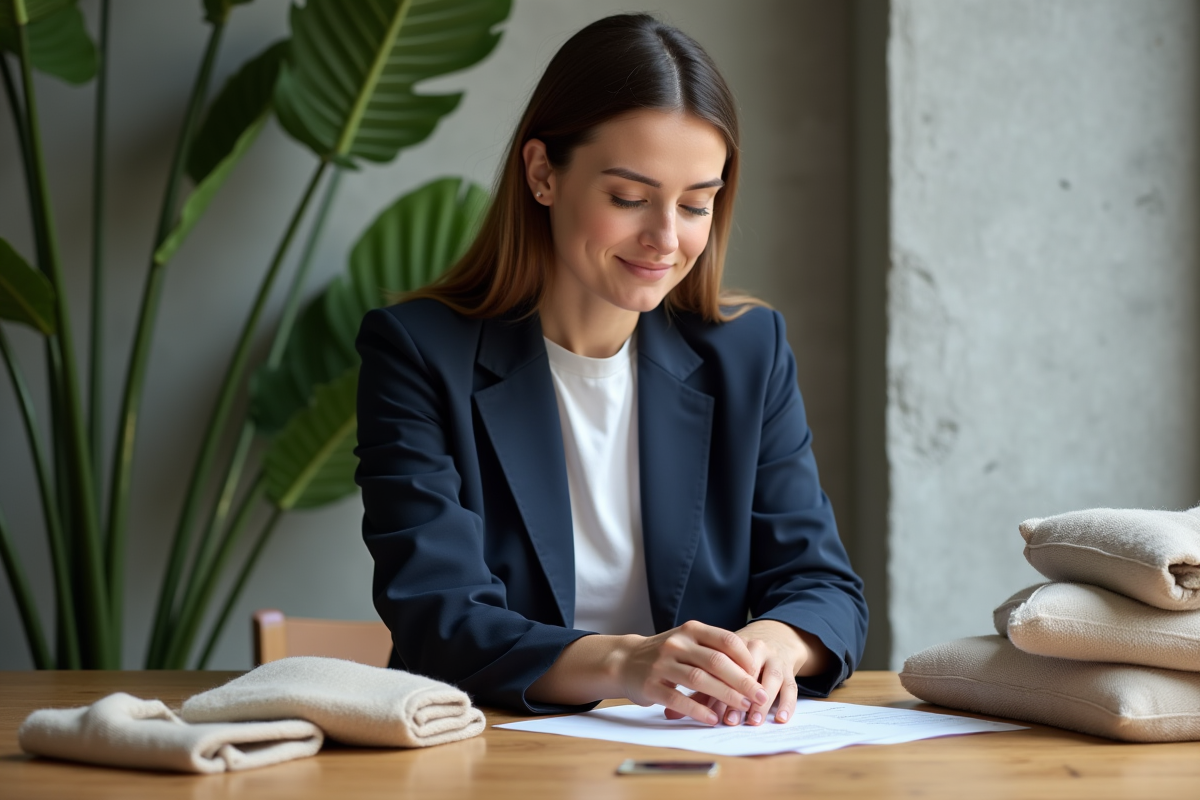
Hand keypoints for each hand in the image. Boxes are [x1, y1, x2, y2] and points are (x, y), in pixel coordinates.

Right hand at [613, 620, 767, 725]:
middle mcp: (676, 644)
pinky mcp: (650, 685)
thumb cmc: (666, 654)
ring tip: (743, 708)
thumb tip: (752, 669)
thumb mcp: (688, 642)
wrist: (625, 661)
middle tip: (760, 697)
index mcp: (691, 630)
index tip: (759, 674)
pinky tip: (712, 719)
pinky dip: (698, 710)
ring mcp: (662, 664)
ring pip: (700, 680)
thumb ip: (714, 649)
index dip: (746, 658)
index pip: (726, 641)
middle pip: (716, 661)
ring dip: (725, 696)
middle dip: (742, 681)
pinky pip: (678, 699)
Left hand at [664, 620, 828, 725]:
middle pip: (746, 670)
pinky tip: (781, 718)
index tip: (709, 712)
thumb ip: (696, 687)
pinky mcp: (789, 668)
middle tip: (731, 720)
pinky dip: (788, 703)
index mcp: (730, 643)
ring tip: (753, 721)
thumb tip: (669, 711)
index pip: (722, 663)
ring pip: (770, 678)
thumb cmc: (732, 658)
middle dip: (738, 696)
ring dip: (762, 701)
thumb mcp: (715, 665)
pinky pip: (791, 686)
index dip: (715, 688)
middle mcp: (755, 646)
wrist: (770, 636)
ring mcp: (773, 657)